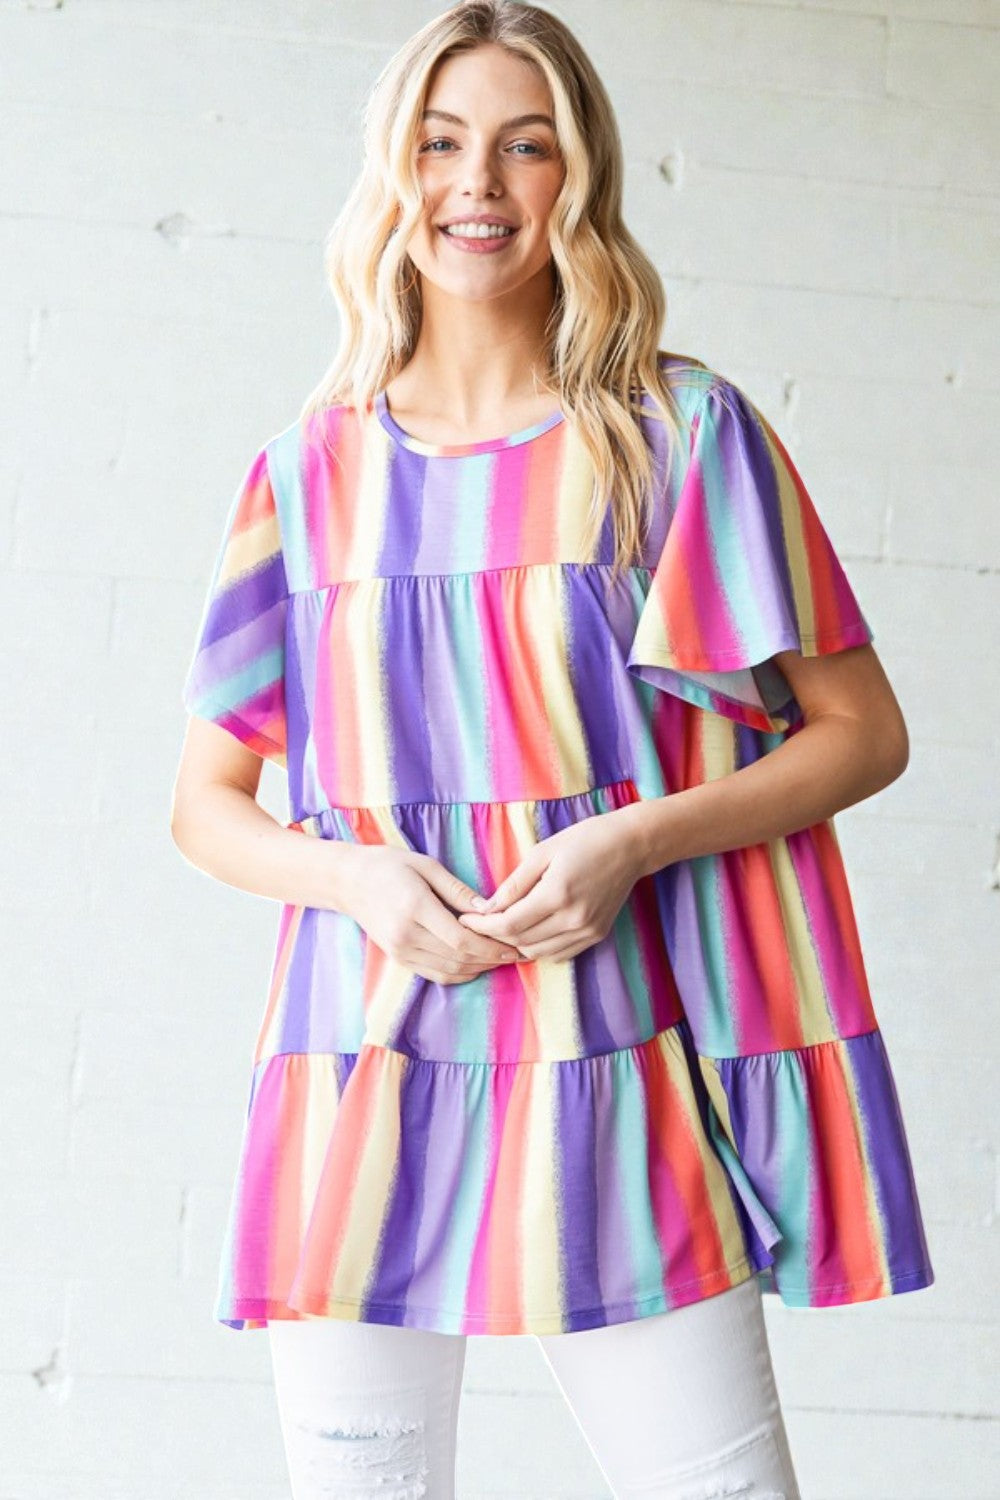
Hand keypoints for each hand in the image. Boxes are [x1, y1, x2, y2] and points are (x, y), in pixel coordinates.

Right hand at [333, 844, 521, 985]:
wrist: (348, 882)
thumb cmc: (389, 866)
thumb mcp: (426, 865)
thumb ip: (457, 889)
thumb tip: (488, 909)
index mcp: (415, 908)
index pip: (461, 939)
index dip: (491, 947)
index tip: (514, 944)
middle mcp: (406, 935)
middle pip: (459, 958)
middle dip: (492, 959)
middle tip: (517, 952)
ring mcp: (400, 950)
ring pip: (449, 971)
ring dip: (479, 968)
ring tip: (502, 958)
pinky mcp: (399, 958)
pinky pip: (436, 974)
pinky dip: (460, 973)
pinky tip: (477, 964)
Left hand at [456, 810, 643, 962]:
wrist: (631, 846)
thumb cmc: (585, 840)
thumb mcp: (543, 852)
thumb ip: (514, 884)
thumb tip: (487, 907)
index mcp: (557, 894)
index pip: (509, 924)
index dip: (482, 925)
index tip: (465, 917)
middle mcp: (574, 919)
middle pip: (520, 942)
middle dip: (494, 935)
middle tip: (478, 922)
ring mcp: (587, 931)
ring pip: (537, 953)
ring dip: (515, 944)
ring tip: (502, 927)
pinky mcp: (596, 935)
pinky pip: (558, 954)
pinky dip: (539, 948)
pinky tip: (530, 932)